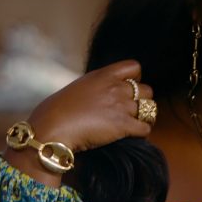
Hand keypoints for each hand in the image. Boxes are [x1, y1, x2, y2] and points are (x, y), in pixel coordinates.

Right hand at [4, 60, 153, 184]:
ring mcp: (121, 106)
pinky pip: (145, 128)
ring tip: (136, 123)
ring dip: (145, 117)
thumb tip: (97, 96)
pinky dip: (141, 132)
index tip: (127, 88)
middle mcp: (116, 88)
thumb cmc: (54, 112)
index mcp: (103, 76)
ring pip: (150, 109)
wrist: (51, 129)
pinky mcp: (123, 125)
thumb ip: (94, 88)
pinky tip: (132, 135)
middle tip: (132, 110)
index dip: (135, 79)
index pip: (134, 67)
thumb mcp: (76, 89)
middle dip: (141, 100)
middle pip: (147, 90)